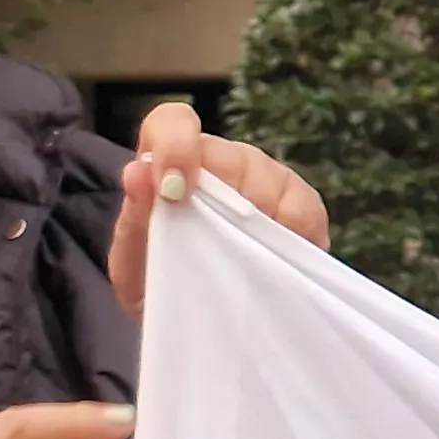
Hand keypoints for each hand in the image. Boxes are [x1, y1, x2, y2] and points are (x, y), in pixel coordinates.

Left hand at [109, 103, 330, 315]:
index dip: (177, 145)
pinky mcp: (294, 204)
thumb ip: (132, 221)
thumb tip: (136, 173)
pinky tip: (289, 257)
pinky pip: (306, 208)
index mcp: (166, 164)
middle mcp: (216, 162)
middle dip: (231, 200)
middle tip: (225, 246)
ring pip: (275, 180)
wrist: (183, 315)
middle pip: (234, 158)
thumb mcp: (132, 264)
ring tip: (256, 261)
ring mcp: (259, 179)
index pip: (172, 123)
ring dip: (267, 221)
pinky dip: (302, 233)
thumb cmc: (153, 281)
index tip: (175, 191)